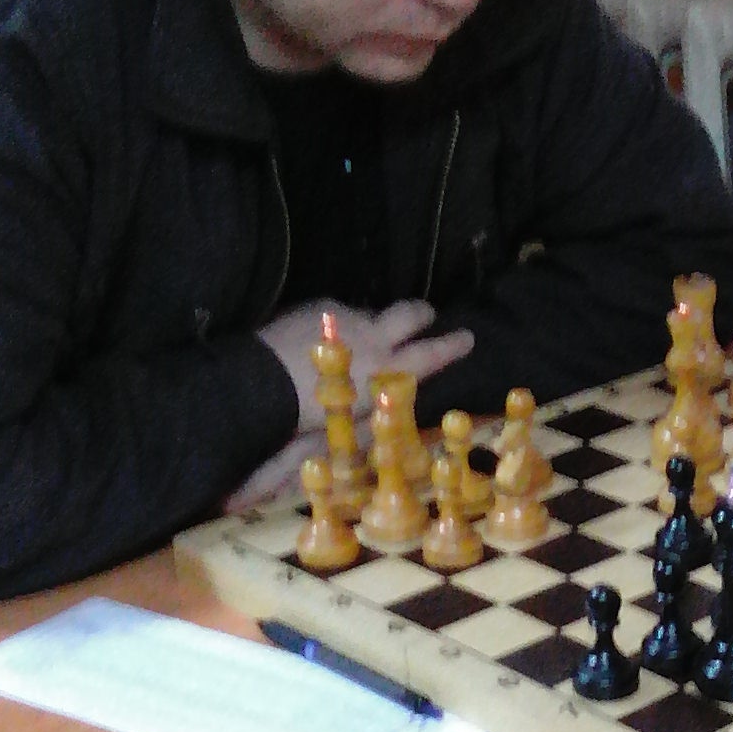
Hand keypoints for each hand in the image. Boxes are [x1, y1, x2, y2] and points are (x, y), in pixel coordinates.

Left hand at [253, 296, 473, 415]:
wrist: (264, 384)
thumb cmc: (307, 417)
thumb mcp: (349, 424)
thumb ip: (372, 409)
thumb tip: (389, 403)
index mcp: (384, 371)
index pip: (429, 355)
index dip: (452, 345)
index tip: (468, 336)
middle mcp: (372, 339)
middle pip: (409, 315)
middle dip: (422, 314)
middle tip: (428, 315)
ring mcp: (346, 318)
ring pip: (370, 311)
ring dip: (372, 321)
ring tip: (360, 333)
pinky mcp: (320, 307)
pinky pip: (338, 311)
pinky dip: (338, 321)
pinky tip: (322, 334)